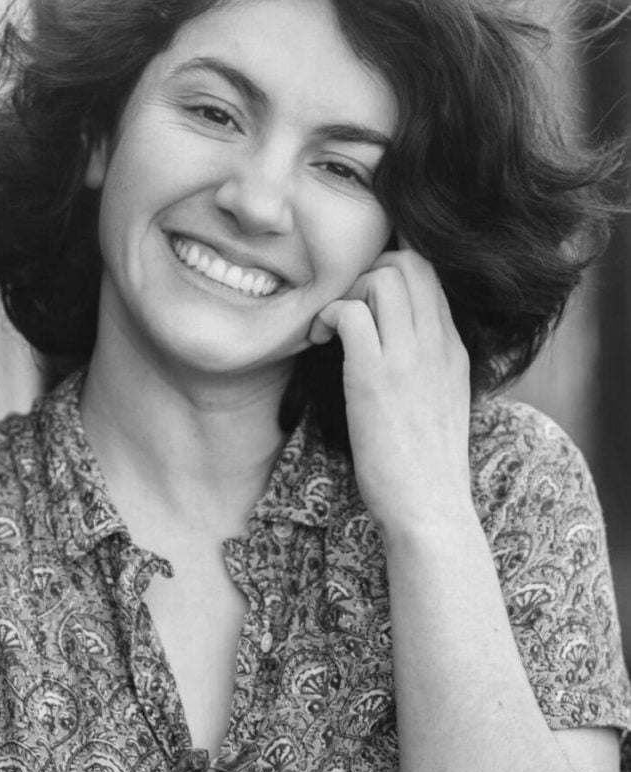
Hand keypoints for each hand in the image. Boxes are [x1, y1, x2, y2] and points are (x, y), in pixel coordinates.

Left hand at [308, 249, 472, 540]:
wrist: (431, 510)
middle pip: (409, 261)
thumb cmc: (425, 463)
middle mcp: (436, 342)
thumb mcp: (441, 398)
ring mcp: (408, 357)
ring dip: (348, 290)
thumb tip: (391, 336)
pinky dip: (327, 316)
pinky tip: (319, 341)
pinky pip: (349, 311)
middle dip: (369, 271)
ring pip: (382, 276)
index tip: (364, 298)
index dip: (391, 270)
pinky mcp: (374, 377)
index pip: (430, 272)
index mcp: (453, 346)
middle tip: (347, 309)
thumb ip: (425, 359)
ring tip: (333, 326)